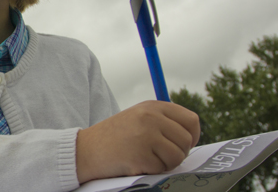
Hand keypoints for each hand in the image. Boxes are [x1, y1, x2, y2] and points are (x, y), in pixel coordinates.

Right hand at [75, 100, 199, 182]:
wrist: (86, 150)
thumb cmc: (114, 138)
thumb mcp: (138, 118)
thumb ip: (163, 122)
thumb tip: (191, 137)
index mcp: (153, 106)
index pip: (191, 120)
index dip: (192, 136)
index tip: (182, 145)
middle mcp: (151, 117)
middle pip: (186, 140)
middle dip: (179, 153)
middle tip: (162, 157)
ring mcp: (146, 135)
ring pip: (178, 156)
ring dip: (166, 164)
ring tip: (147, 159)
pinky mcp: (141, 154)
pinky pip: (162, 168)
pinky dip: (152, 170)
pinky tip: (137, 163)